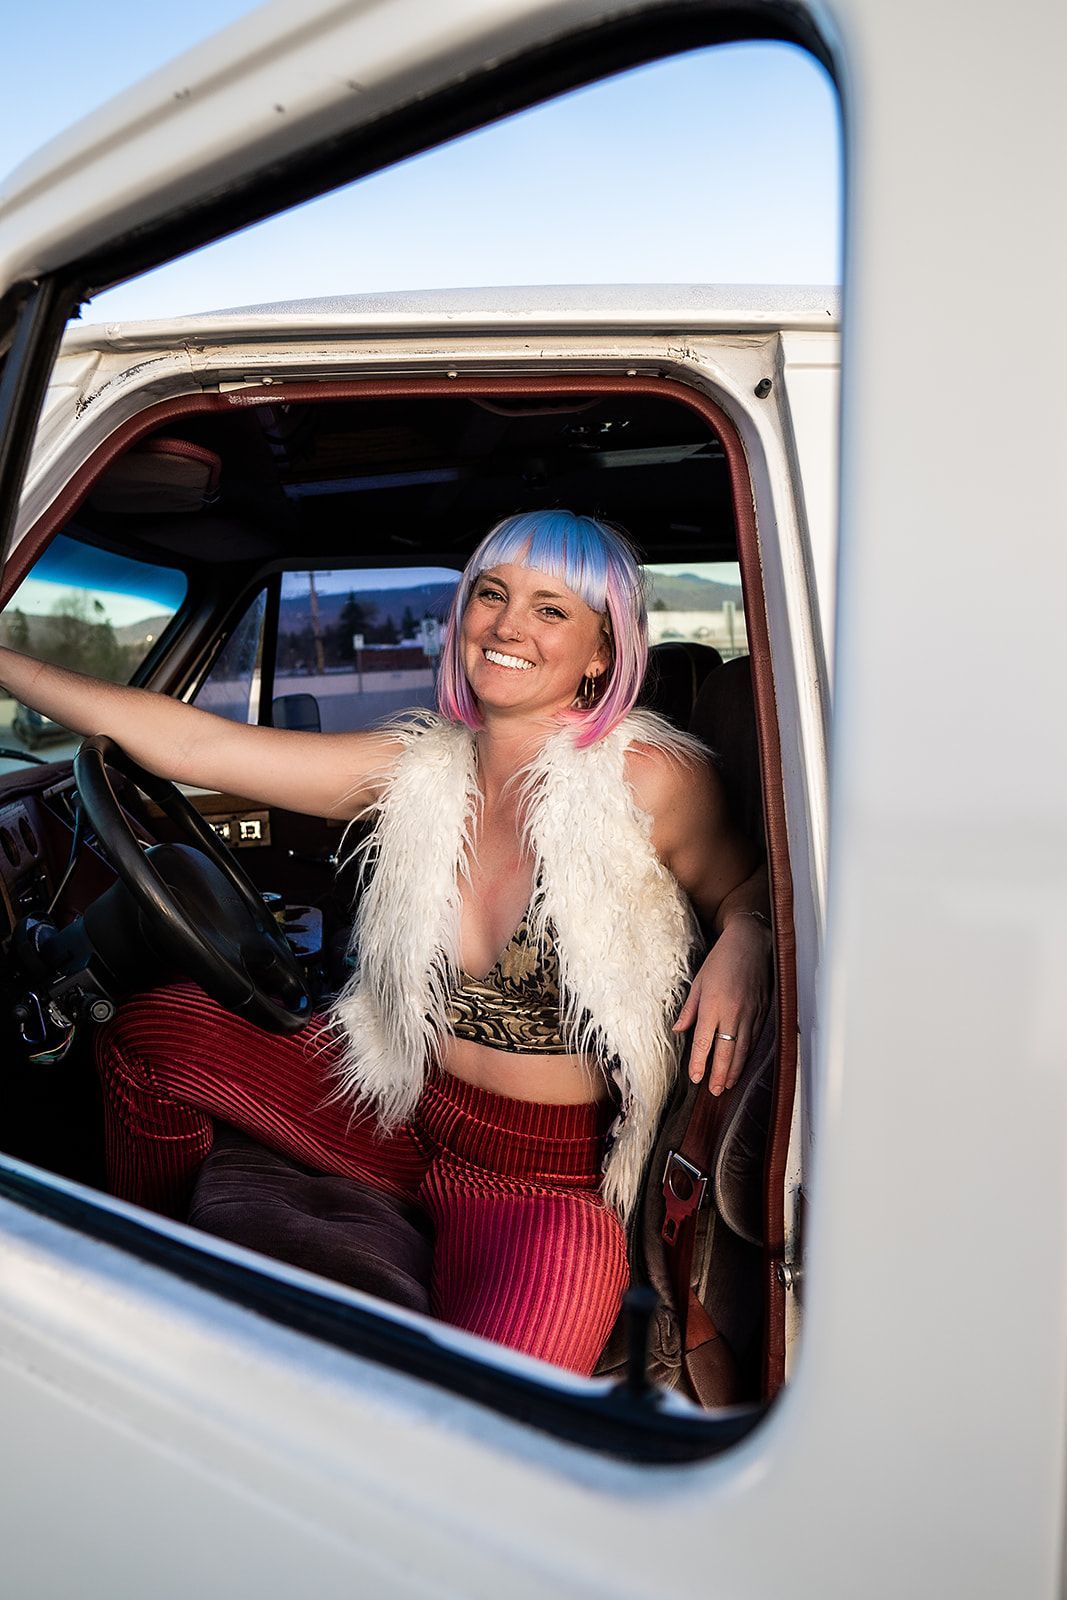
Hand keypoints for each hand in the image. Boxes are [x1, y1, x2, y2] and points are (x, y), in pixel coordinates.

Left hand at [672, 916, 771, 1095]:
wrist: (750, 943)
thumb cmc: (721, 960)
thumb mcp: (698, 982)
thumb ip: (689, 1010)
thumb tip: (678, 1030)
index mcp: (712, 1005)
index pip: (704, 1042)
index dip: (700, 1063)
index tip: (695, 1077)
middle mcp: (733, 1012)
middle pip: (726, 1052)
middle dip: (720, 1074)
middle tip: (714, 1091)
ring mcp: (750, 1013)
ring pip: (743, 1049)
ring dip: (736, 1069)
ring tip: (728, 1085)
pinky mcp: (762, 1012)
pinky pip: (754, 1038)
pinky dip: (748, 1054)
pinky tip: (742, 1064)